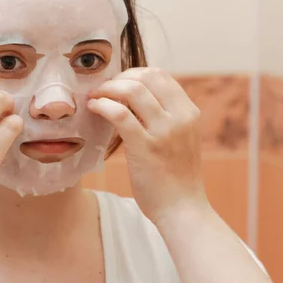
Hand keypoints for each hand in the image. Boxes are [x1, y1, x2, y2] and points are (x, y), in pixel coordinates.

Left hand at [88, 67, 205, 222]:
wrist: (182, 210)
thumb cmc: (176, 178)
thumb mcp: (181, 139)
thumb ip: (166, 118)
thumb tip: (135, 99)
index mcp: (189, 113)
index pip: (161, 75)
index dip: (134, 73)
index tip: (117, 84)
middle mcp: (180, 117)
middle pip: (147, 76)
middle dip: (120, 78)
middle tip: (103, 89)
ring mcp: (164, 131)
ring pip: (133, 90)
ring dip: (108, 89)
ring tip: (95, 97)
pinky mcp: (145, 147)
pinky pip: (120, 114)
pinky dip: (103, 105)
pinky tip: (94, 109)